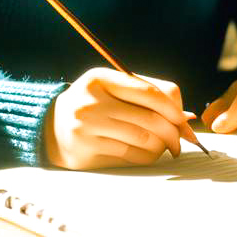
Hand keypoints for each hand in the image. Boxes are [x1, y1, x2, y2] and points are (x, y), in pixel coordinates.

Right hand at [43, 68, 197, 169]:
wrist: (51, 127)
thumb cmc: (92, 103)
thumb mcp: (111, 87)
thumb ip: (146, 93)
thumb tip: (186, 116)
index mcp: (100, 79)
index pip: (148, 92)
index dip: (173, 108)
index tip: (184, 119)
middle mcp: (92, 103)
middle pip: (149, 119)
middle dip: (173, 132)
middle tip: (182, 139)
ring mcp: (88, 129)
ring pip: (143, 141)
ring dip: (162, 146)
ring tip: (166, 146)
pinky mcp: (87, 153)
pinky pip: (131, 157)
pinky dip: (148, 156)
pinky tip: (149, 153)